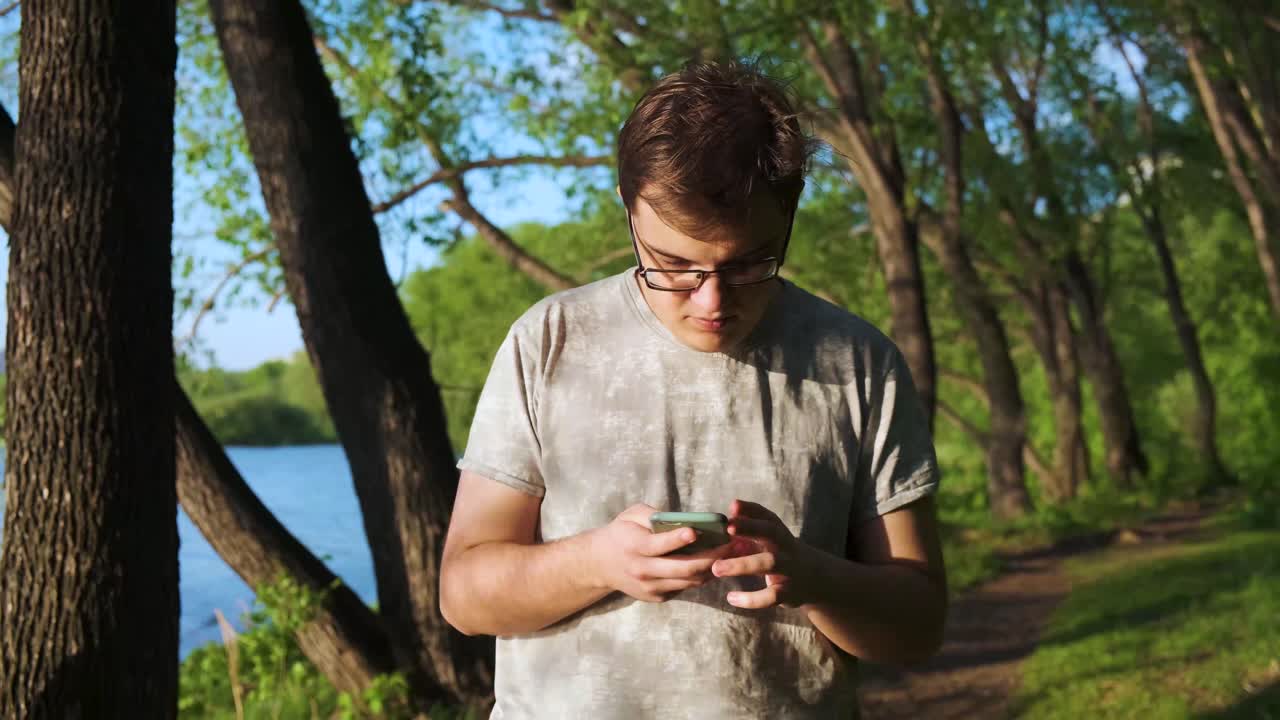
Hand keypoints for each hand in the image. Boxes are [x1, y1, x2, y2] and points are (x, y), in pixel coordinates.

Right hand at [589, 503, 738, 602]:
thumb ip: (654, 515)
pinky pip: (684, 588)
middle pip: (682, 568)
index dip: (678, 539)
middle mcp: (643, 570)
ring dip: (712, 569)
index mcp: (635, 547)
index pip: (659, 545)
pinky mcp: (657, 597)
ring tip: (731, 555)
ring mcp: (650, 587)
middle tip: (732, 545)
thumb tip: (683, 518)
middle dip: (711, 557)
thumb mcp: (631, 515)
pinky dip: (700, 577)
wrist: (600, 564)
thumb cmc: (622, 532)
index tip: (696, 531)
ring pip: (688, 581)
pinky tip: (714, 564)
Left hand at [712, 499, 818, 609]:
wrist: (815, 578)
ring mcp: (789, 569)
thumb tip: (730, 511)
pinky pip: (771, 596)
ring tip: (716, 569)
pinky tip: (731, 598)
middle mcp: (785, 547)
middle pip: (771, 533)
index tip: (734, 506)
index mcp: (779, 532)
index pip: (767, 516)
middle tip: (727, 527)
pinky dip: (751, 599)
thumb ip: (751, 526)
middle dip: (750, 528)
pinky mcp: (788, 592)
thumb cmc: (782, 553)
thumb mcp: (771, 538)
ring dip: (741, 565)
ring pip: (768, 563)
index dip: (751, 510)